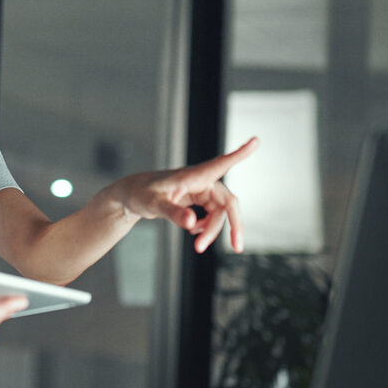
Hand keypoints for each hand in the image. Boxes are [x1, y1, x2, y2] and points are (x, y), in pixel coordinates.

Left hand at [112, 137, 258, 253]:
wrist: (131, 196)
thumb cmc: (140, 194)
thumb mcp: (153, 205)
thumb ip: (173, 213)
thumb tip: (192, 223)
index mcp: (192, 176)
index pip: (220, 163)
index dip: (240, 153)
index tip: (256, 140)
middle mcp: (201, 181)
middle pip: (227, 202)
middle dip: (233, 225)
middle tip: (237, 247)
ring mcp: (201, 189)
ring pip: (220, 212)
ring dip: (213, 231)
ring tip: (197, 246)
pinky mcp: (198, 198)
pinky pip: (213, 215)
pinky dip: (207, 227)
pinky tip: (195, 233)